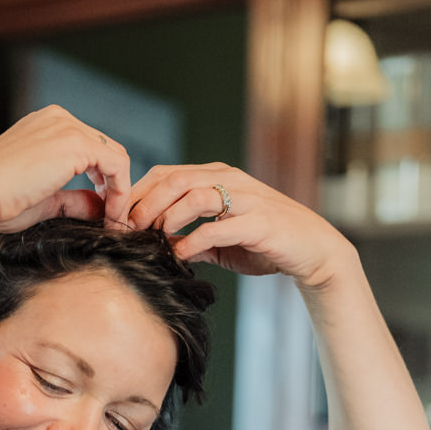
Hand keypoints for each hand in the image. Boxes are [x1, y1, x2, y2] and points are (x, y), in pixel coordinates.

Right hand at [0, 107, 133, 232]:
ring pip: (115, 157)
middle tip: (111, 216)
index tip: (99, 208)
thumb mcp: (43, 200)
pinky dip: (121, 192)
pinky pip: (117, 166)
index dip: (100, 180)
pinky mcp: (77, 143)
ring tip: (114, 219)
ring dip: (120, 191)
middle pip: (105, 149)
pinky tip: (112, 215)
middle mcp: (58, 118)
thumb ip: (73, 199)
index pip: (88, 147)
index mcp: (45, 125)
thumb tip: (100, 208)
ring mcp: (68, 127)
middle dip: (113, 184)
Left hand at [125, 164, 351, 289]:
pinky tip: (180, 255)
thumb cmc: (265, 243)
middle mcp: (230, 180)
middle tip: (127, 229)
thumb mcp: (222, 240)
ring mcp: (245, 198)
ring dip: (165, 217)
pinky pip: (217, 227)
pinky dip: (192, 241)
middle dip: (143, 204)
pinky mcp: (258, 222)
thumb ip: (192, 239)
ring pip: (193, 196)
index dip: (138, 194)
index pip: (166, 174)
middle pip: (174, 180)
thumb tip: (158, 249)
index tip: (118, 218)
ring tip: (150, 238)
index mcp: (217, 177)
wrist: (312, 250)